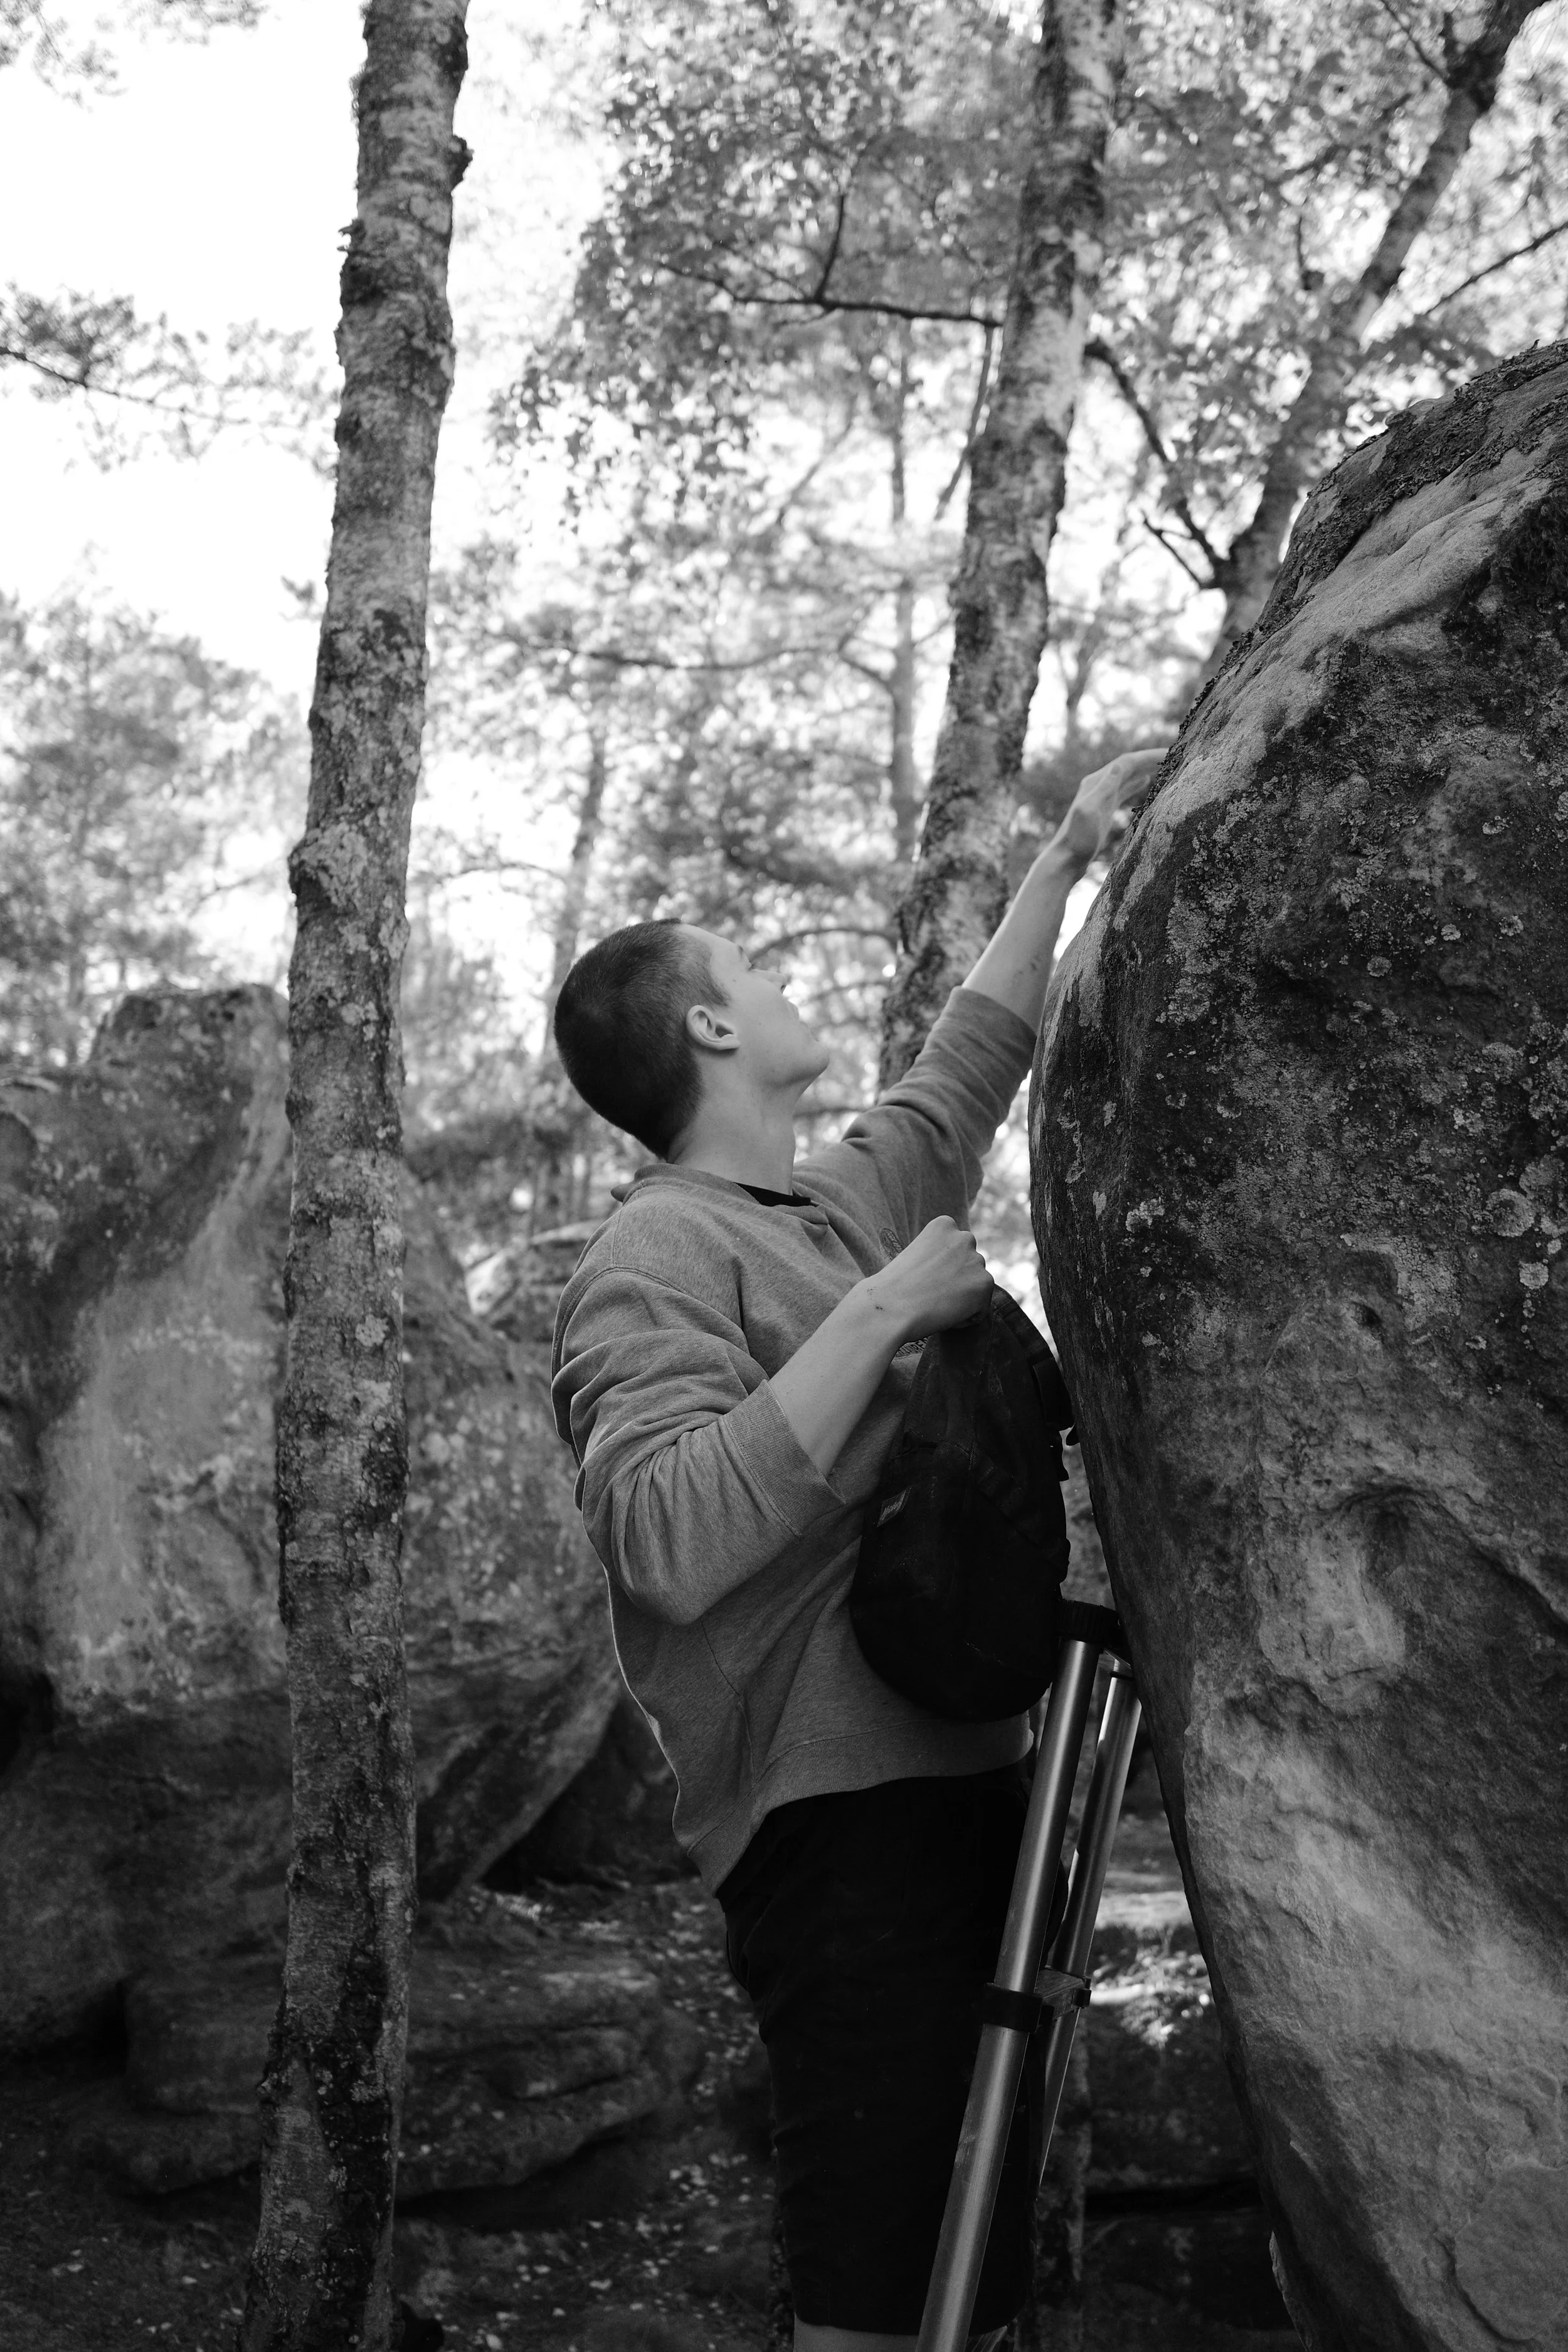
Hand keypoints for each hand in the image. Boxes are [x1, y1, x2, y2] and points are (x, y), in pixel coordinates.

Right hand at [863, 1217, 993, 1342]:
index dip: (941, 1269)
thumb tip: (954, 1273)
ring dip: (962, 1298)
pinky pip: (980, 1309)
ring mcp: (977, 1260)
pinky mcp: (985, 1284)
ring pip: (976, 1287)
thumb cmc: (893, 1286)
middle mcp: (965, 1237)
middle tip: (931, 1293)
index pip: (956, 1250)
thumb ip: (939, 1256)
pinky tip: (943, 1313)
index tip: (923, 1277)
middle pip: (969, 1266)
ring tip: (935, 1304)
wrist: (890, 1306)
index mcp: (944, 1225)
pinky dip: (966, 1317)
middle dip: (957, 1280)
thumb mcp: (915, 1255)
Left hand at [1055, 747, 1168, 865]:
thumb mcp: (1090, 811)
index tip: (1170, 752)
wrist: (1066, 860)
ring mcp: (1100, 797)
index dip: (1148, 756)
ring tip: (1165, 765)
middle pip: (1128, 766)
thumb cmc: (1078, 840)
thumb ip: (1104, 789)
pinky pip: (1123, 790)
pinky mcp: (1103, 809)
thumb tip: (1119, 765)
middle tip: (1175, 756)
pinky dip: (1135, 783)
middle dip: (1149, 760)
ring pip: (1127, 776)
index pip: (1126, 762)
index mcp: (1096, 783)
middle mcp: (1098, 786)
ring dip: (1145, 768)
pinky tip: (1145, 781)